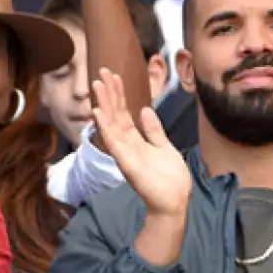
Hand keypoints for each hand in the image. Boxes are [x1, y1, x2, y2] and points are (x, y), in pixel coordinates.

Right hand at [91, 68, 190, 217]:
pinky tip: (99, 112)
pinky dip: (106, 127)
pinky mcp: (127, 163)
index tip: (115, 76)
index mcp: (137, 140)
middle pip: (115, 114)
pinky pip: (114, 143)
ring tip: (97, 85)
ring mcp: (126, 153)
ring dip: (104, 104)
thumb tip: (145, 110)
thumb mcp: (164, 147)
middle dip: (109, 93)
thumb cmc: (170, 178)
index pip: (125, 113)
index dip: (119, 95)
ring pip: (111, 124)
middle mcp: (128, 144)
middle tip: (102, 71)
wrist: (174, 201)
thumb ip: (154, 130)